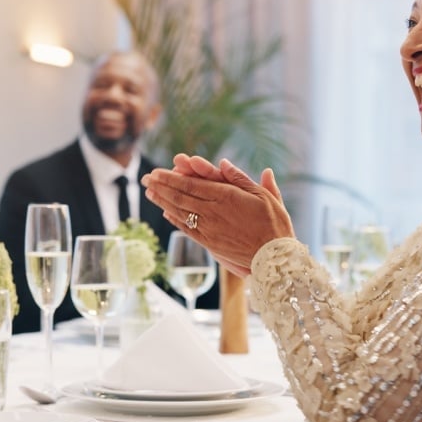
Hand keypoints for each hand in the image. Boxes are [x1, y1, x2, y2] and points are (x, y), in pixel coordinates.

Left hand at [143, 157, 293, 276]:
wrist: (275, 258)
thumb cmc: (274, 224)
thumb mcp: (264, 195)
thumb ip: (241, 179)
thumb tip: (223, 162)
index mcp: (226, 196)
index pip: (191, 184)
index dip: (171, 178)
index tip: (157, 172)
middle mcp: (213, 212)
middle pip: (181, 196)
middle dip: (161, 186)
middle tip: (146, 178)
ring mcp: (209, 229)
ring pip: (181, 212)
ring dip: (163, 201)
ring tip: (150, 192)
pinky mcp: (210, 243)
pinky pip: (188, 229)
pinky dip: (175, 220)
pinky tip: (165, 213)